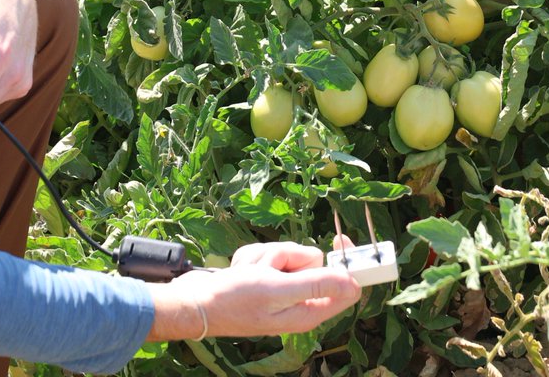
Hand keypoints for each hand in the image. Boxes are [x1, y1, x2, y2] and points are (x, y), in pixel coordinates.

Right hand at [146, 240, 360, 341]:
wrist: (194, 302)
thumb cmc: (233, 300)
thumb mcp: (277, 290)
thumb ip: (315, 284)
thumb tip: (353, 283)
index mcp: (307, 310)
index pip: (344, 286)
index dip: (345, 262)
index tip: (340, 238)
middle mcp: (296, 300)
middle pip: (311, 260)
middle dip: (286, 255)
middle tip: (267, 269)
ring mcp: (279, 287)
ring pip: (286, 253)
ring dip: (265, 256)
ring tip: (249, 272)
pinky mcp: (263, 277)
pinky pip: (266, 253)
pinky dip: (252, 257)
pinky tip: (240, 270)